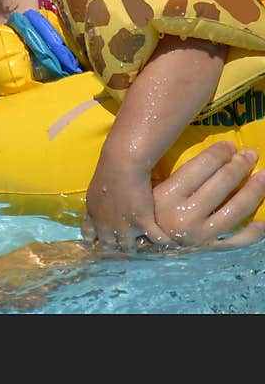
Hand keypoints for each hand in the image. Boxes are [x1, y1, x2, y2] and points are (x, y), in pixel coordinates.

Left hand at [82, 161, 176, 252]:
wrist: (121, 164)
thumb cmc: (109, 169)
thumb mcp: (98, 187)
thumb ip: (100, 199)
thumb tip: (104, 200)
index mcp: (93, 213)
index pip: (89, 234)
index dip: (95, 241)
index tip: (99, 245)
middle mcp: (105, 225)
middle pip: (108, 246)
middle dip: (115, 252)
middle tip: (123, 256)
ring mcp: (123, 227)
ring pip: (130, 248)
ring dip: (139, 250)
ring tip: (147, 254)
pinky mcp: (142, 223)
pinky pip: (155, 239)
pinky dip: (164, 243)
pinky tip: (172, 247)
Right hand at [149, 141, 264, 249]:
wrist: (142, 246)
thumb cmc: (144, 210)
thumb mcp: (150, 189)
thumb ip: (175, 174)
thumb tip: (206, 154)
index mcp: (166, 196)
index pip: (201, 166)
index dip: (219, 152)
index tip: (230, 146)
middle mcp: (185, 216)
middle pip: (223, 183)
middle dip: (240, 165)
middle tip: (249, 155)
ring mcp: (200, 235)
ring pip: (237, 209)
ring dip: (255, 190)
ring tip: (262, 176)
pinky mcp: (210, 250)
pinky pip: (238, 241)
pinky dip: (253, 232)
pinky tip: (261, 220)